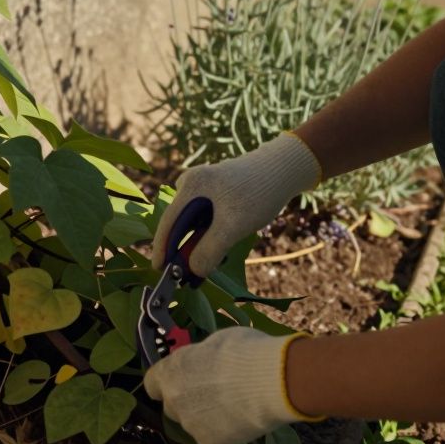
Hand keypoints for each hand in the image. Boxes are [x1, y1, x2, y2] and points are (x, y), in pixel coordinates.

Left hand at [142, 327, 318, 443]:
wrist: (270, 380)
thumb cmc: (243, 351)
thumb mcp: (215, 342)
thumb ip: (200, 357)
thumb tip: (203, 360)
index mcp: (170, 371)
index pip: (153, 383)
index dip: (167, 381)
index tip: (182, 379)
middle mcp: (173, 399)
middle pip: (172, 405)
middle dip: (187, 400)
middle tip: (212, 393)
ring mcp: (190, 424)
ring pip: (193, 423)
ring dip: (206, 417)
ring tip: (234, 405)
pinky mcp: (209, 443)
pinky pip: (212, 440)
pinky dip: (223, 433)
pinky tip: (241, 420)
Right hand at [151, 132, 321, 275]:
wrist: (285, 168)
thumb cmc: (257, 193)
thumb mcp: (233, 226)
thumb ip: (209, 250)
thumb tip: (193, 270)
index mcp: (189, 187)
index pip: (167, 223)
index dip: (161, 249)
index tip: (159, 270)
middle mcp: (191, 184)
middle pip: (180, 223)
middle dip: (183, 249)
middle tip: (188, 275)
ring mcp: (204, 186)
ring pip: (194, 222)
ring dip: (198, 243)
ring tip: (206, 265)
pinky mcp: (217, 190)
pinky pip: (206, 217)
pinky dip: (209, 234)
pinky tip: (220, 246)